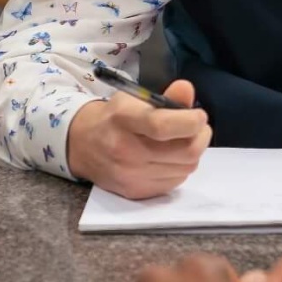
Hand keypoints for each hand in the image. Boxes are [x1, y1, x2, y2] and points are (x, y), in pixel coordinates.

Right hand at [66, 81, 210, 198]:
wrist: (81, 145)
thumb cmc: (113, 117)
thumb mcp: (133, 99)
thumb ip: (165, 97)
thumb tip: (187, 90)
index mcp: (123, 120)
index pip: (162, 126)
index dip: (190, 122)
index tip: (199, 116)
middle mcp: (126, 150)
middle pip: (185, 152)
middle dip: (200, 137)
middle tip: (198, 128)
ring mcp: (131, 175)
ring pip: (186, 168)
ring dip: (191, 153)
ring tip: (182, 141)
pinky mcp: (136, 192)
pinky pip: (175, 182)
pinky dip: (179, 168)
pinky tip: (169, 158)